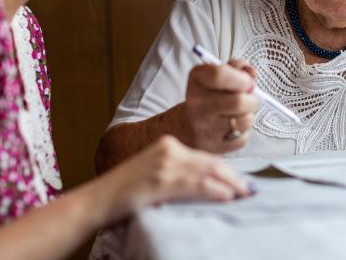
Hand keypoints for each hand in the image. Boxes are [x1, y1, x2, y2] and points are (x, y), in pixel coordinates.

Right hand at [103, 136, 252, 218]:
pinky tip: (227, 197)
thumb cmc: (123, 193)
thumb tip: (203, 185)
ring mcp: (165, 164)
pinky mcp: (161, 180)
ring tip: (243, 195)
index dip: (225, 170)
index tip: (239, 181)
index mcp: (167, 145)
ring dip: (230, 184)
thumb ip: (176, 173)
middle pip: (211, 161)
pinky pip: (197, 184)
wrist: (96, 201)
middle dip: (232, 176)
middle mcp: (168, 149)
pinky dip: (216, 190)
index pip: (204, 156)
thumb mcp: (152, 173)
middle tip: (248, 189)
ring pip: (208, 171)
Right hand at [184, 60, 258, 152]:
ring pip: (244, 121)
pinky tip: (232, 128)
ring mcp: (203, 128)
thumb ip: (237, 68)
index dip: (241, 78)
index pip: (219, 74)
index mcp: (197, 80)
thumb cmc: (208, 97)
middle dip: (252, 99)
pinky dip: (243, 133)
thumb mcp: (216, 75)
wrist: (185, 126)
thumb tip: (252, 73)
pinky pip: (242, 139)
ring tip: (240, 113)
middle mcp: (196, 104)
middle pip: (238, 101)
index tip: (247, 81)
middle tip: (248, 99)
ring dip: (249, 115)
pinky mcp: (213, 147)